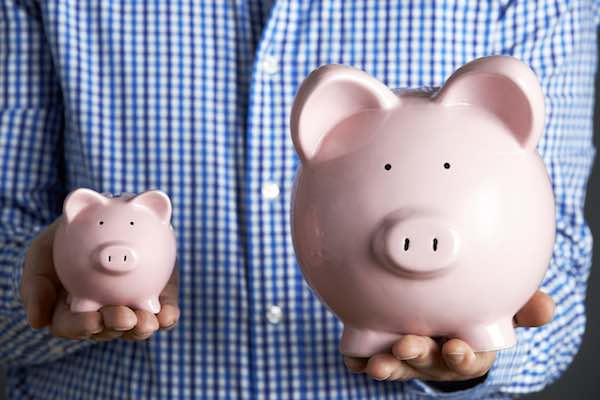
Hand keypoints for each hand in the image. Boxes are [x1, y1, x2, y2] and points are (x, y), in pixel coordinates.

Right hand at [20, 217, 179, 340]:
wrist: (104, 214)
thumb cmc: (67, 237)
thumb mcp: (41, 253)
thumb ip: (36, 284)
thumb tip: (37, 322)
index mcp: (71, 309)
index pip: (72, 325)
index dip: (81, 327)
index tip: (92, 321)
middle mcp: (101, 312)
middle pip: (107, 329)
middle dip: (116, 327)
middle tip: (125, 318)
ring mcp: (129, 305)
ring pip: (136, 325)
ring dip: (142, 327)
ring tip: (148, 320)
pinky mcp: (156, 295)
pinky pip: (162, 310)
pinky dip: (166, 317)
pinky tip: (169, 315)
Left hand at [343, 291, 554, 381]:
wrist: (436, 307)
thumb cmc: (472, 308)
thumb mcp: (499, 306)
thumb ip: (522, 305)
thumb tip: (547, 307)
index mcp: (466, 348)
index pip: (469, 359)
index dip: (463, 357)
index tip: (455, 348)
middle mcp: (435, 355)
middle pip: (428, 361)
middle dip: (418, 356)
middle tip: (408, 345)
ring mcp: (406, 355)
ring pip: (397, 365)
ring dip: (389, 364)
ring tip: (379, 362)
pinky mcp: (379, 348)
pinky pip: (365, 358)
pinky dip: (360, 359)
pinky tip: (356, 357)